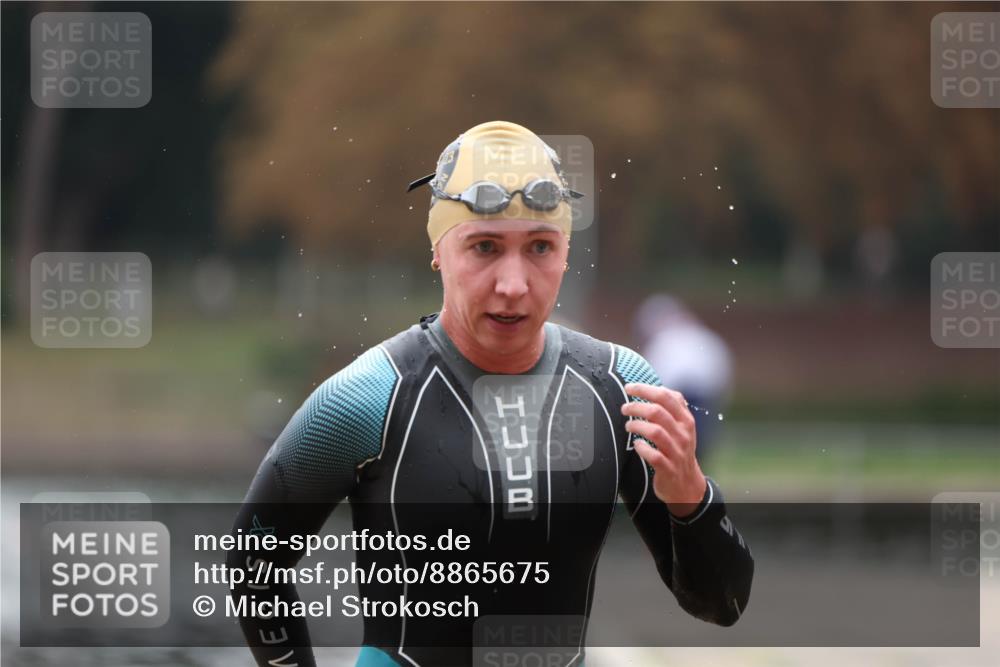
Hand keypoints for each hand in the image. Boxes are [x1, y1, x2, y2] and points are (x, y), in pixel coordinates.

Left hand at [621, 383, 706, 516]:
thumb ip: (672, 408)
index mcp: (686, 420)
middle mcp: (683, 434)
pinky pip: (654, 455)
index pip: (666, 396)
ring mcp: (677, 452)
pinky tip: (636, 444)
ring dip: (636, 426)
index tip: (629, 387)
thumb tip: (653, 388)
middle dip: (636, 407)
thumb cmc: (679, 449)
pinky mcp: (669, 468)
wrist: (687, 484)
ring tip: (628, 426)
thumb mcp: (682, 427)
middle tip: (624, 408)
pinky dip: (642, 448)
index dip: (645, 389)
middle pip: (657, 412)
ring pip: (655, 431)